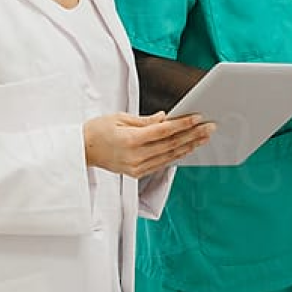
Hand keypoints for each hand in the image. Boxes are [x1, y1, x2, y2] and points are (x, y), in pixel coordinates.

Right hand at [83, 112, 214, 177]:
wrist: (82, 150)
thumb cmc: (97, 130)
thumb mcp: (119, 118)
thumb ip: (145, 121)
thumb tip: (165, 118)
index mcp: (130, 140)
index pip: (164, 131)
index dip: (183, 124)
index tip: (197, 118)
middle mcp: (135, 156)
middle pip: (171, 144)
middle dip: (193, 135)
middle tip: (209, 127)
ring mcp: (137, 167)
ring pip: (169, 156)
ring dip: (189, 146)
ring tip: (204, 137)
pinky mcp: (137, 173)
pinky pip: (161, 163)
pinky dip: (176, 155)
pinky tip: (187, 148)